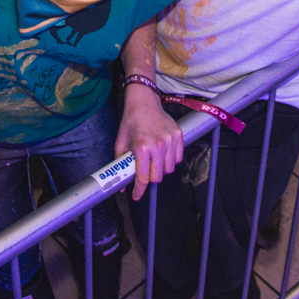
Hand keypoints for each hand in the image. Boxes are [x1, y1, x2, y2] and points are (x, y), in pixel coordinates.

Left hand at [115, 86, 183, 200]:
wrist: (143, 102)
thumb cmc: (130, 122)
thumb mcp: (120, 143)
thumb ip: (121, 165)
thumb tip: (120, 186)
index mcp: (142, 148)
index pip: (143, 178)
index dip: (139, 190)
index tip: (137, 196)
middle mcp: (158, 145)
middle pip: (158, 177)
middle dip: (150, 178)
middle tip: (145, 172)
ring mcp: (170, 140)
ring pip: (169, 169)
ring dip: (161, 169)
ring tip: (154, 161)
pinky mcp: (178, 136)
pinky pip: (178, 158)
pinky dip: (171, 160)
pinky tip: (163, 153)